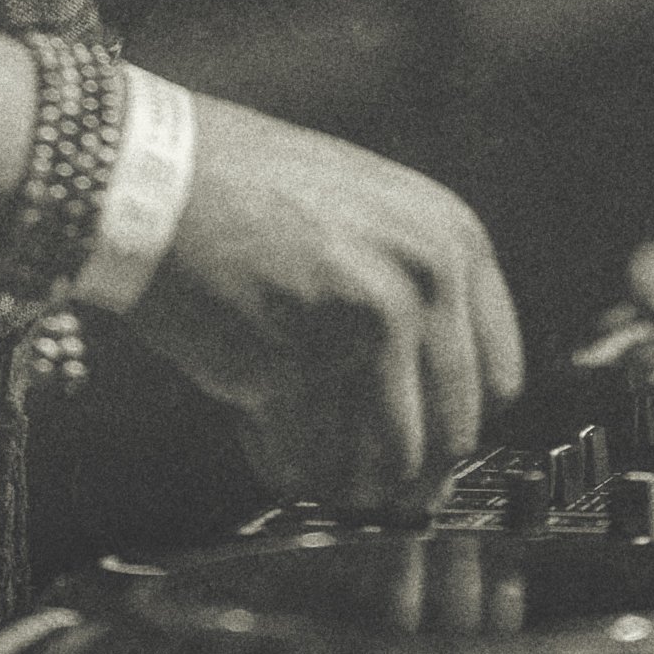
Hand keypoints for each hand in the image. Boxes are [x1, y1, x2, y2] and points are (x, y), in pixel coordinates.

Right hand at [126, 94, 523, 521]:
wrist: (154, 179)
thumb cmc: (244, 196)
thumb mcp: (366, 215)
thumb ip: (413, 296)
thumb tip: (433, 416)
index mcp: (452, 238)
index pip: (498, 380)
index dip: (449, 423)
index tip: (415, 441)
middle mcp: (428, 276)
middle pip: (451, 436)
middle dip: (397, 470)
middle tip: (351, 474)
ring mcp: (373, 319)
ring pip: (391, 466)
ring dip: (340, 474)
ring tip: (292, 432)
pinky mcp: (308, 360)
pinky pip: (312, 465)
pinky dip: (282, 462)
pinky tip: (251, 418)